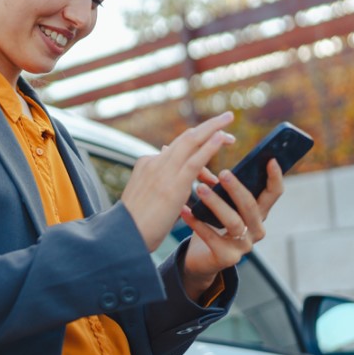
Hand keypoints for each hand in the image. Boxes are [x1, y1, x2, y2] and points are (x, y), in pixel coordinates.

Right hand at [119, 111, 236, 252]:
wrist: (124, 236)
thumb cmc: (135, 224)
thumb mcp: (145, 198)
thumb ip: (159, 185)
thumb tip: (175, 184)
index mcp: (146, 165)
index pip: (175, 148)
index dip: (196, 140)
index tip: (211, 138)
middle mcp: (154, 163)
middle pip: (185, 137)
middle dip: (207, 126)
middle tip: (226, 118)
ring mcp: (162, 172)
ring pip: (190, 142)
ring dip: (212, 129)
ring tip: (229, 123)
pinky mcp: (173, 185)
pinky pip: (195, 160)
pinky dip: (210, 146)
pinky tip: (222, 138)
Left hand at [178, 157, 285, 295]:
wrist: (200, 258)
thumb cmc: (211, 225)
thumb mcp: (219, 203)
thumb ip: (218, 184)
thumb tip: (204, 156)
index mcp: (258, 213)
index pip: (274, 194)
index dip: (275, 177)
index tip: (271, 159)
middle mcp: (256, 229)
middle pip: (252, 206)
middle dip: (237, 189)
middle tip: (223, 173)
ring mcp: (244, 246)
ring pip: (234, 222)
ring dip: (216, 203)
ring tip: (199, 188)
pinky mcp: (227, 258)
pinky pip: (211, 238)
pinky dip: (196, 222)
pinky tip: (184, 210)